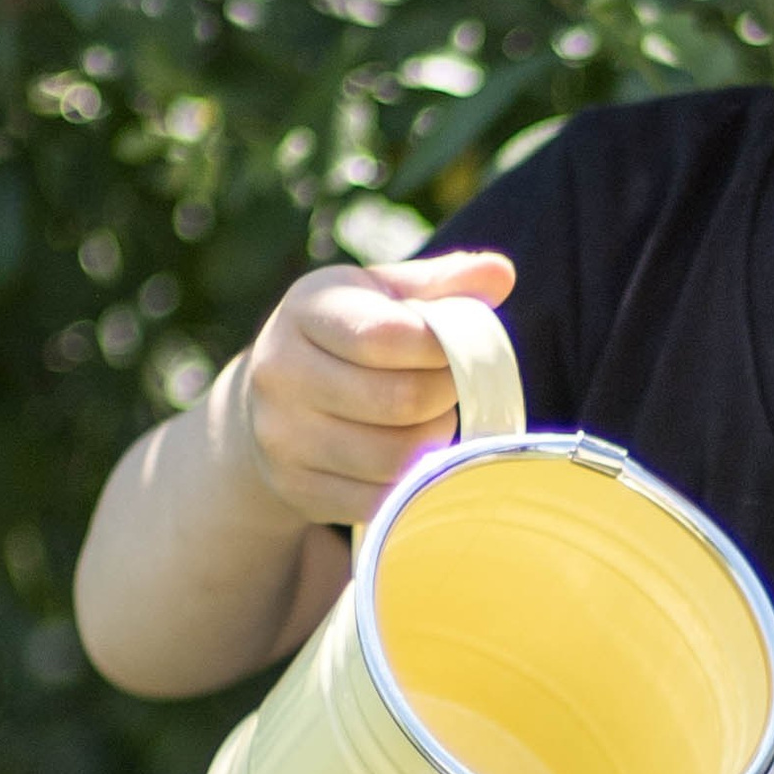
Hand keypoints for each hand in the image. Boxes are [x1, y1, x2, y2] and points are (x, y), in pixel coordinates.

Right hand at [238, 249, 515, 530]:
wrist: (272, 402)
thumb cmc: (348, 338)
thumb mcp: (384, 296)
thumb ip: (442, 284)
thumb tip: (501, 273)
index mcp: (306, 310)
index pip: (387, 336)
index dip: (442, 347)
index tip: (456, 348)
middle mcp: (280, 371)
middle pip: (401, 400)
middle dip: (446, 396)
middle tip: (451, 387)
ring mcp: (282, 435)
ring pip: (396, 457)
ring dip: (434, 441)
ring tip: (432, 419)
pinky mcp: (296, 487)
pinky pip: (379, 500)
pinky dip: (409, 484)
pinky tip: (410, 457)